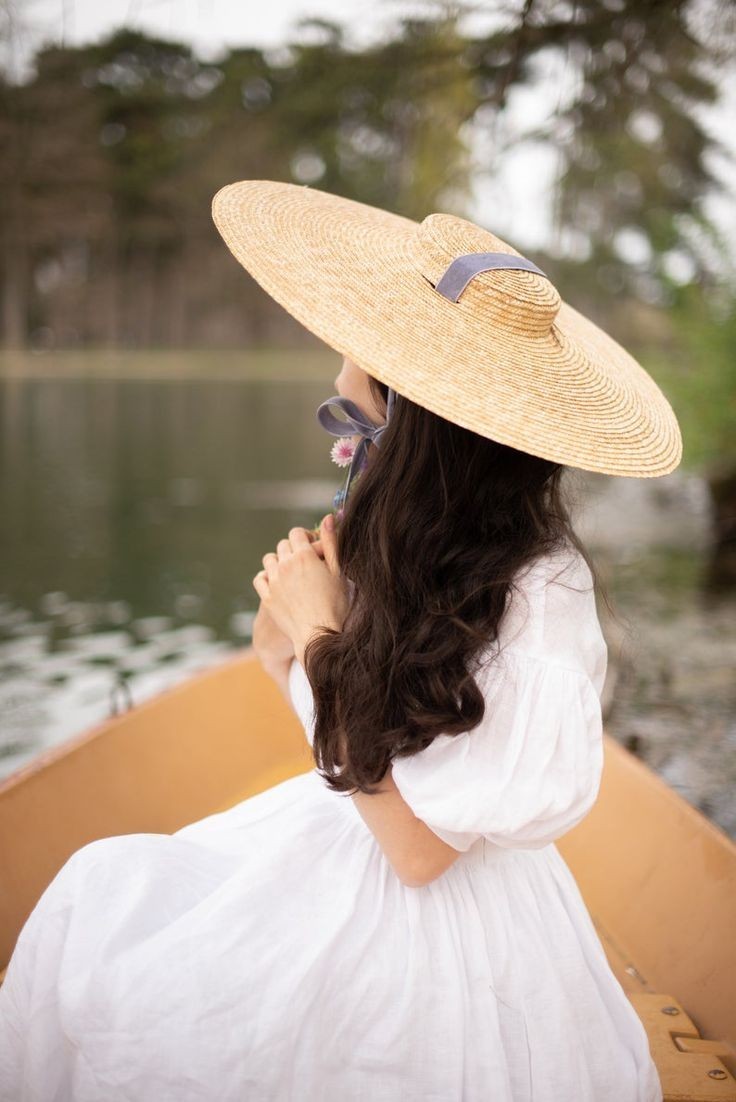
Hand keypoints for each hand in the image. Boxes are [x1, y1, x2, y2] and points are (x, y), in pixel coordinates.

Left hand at [253, 514, 349, 663]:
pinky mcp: (266, 597)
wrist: (319, 636)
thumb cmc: (335, 604)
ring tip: (291, 572)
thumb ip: (331, 542)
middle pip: (283, 545)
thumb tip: (328, 517)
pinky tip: (277, 582)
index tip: (312, 546)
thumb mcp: (339, 571)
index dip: (305, 537)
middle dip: (293, 549)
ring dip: (279, 561)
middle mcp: (285, 565)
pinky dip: (267, 577)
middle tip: (305, 562)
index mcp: (304, 556)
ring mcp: (274, 582)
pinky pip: (259, 578)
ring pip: (269, 560)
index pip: (297, 533)